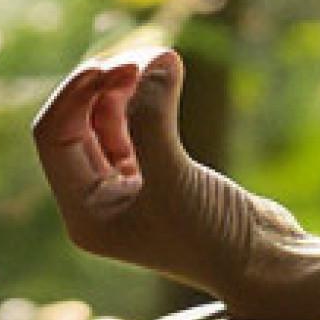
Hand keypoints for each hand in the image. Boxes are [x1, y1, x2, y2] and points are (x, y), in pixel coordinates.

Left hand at [31, 45, 295, 301]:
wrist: (265, 262)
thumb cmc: (213, 235)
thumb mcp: (174, 177)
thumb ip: (154, 119)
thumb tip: (155, 59)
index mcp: (84, 214)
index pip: (54, 137)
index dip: (75, 95)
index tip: (113, 65)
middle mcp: (97, 203)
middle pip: (76, 124)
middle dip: (104, 85)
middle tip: (145, 57)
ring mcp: (127, 190)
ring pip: (106, 121)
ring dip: (127, 87)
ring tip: (160, 57)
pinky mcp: (160, 177)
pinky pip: (136, 127)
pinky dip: (148, 100)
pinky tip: (168, 76)